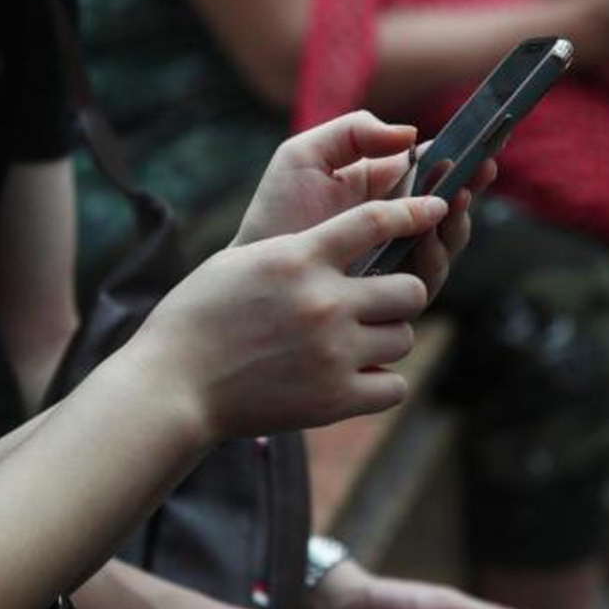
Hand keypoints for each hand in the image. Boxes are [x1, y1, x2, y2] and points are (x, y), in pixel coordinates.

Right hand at [130, 191, 448, 439]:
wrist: (171, 386)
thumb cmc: (196, 318)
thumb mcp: (242, 262)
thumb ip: (298, 251)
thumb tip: (337, 243)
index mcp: (298, 258)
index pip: (377, 220)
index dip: (415, 212)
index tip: (438, 209)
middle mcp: (323, 302)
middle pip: (411, 288)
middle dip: (400, 296)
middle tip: (376, 305)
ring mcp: (332, 352)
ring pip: (404, 338)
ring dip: (387, 339)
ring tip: (353, 344)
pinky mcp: (334, 399)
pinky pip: (395, 386)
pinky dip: (381, 383)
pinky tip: (354, 378)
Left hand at [234, 111, 495, 301]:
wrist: (250, 276)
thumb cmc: (274, 214)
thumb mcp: (304, 157)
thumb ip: (353, 133)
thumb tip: (411, 135)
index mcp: (381, 184)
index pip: (434, 167)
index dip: (463, 154)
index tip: (486, 141)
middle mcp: (397, 222)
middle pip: (450, 204)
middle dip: (470, 187)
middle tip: (477, 173)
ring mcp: (398, 258)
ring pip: (447, 241)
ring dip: (456, 222)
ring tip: (453, 202)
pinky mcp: (392, 293)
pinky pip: (428, 276)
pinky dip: (434, 257)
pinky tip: (428, 240)